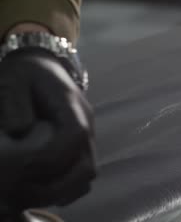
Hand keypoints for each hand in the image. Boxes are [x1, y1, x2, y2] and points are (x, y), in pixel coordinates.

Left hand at [0, 48, 95, 212]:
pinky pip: (82, 173)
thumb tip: (20, 132)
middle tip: (26, 189)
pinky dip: (67, 186)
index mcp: (72, 106)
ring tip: (33, 192)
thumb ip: (15, 103)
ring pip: (87, 174)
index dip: (51, 157)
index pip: (75, 137)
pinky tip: (44, 188)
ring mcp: (87, 136)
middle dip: (58, 184)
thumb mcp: (14, 79)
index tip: (23, 166)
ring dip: (63, 188)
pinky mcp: (82, 145)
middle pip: (87, 165)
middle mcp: (87, 124)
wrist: (44, 66)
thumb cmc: (26, 72)